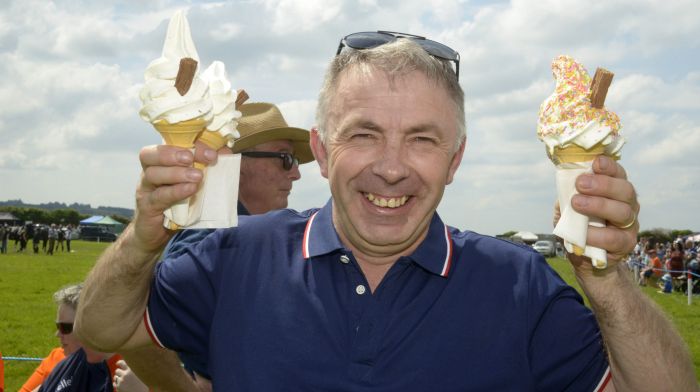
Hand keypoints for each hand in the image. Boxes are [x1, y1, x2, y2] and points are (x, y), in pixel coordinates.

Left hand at [113, 359, 148, 391]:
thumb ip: (130, 372)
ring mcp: (120, 382)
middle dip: (119, 372)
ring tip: (124, 381)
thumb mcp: (137, 376)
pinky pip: (114, 384)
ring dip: (118, 378)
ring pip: (115, 377)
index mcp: (130, 371)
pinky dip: (117, 384)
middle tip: (122, 375)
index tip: (117, 363)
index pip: (121, 363)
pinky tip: (122, 386)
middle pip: (117, 370)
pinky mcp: (118, 388)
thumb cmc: (141, 385)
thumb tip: (123, 369)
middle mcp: (124, 375)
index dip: (119, 363)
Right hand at [132, 144, 217, 251]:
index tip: (211, 153)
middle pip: (150, 154)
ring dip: (177, 173)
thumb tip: (225, 151)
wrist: (157, 233)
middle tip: (192, 158)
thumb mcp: (193, 183)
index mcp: (160, 162)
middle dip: (173, 154)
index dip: (188, 144)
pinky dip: (175, 191)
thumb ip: (206, 166)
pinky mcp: (146, 207)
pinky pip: (158, 196)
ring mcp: (145, 189)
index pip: (166, 144)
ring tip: (197, 176)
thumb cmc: (177, 204)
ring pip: (153, 174)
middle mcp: (149, 172)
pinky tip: (190, 190)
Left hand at [566, 155, 638, 269]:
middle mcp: (627, 204)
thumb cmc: (577, 227)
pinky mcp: (626, 244)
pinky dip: (596, 234)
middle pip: (625, 190)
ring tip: (577, 203)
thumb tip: (565, 185)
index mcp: (615, 191)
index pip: (618, 174)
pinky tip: (583, 233)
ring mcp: (630, 225)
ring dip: (599, 205)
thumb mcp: (568, 208)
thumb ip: (568, 196)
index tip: (596, 162)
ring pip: (623, 212)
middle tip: (581, 183)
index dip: (609, 166)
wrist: (584, 258)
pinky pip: (614, 238)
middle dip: (603, 184)